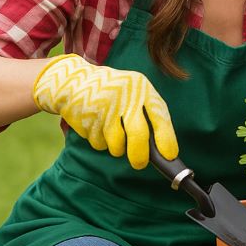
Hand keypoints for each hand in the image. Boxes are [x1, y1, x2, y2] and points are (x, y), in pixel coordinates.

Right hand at [32, 54, 178, 168]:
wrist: (75, 81)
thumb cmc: (116, 93)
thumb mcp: (136, 93)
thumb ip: (149, 114)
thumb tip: (161, 150)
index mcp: (142, 88)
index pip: (160, 116)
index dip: (167, 138)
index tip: (170, 156)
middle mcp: (125, 96)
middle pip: (138, 134)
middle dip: (140, 155)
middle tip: (140, 164)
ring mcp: (104, 107)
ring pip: (117, 144)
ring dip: (117, 147)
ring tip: (113, 132)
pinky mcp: (86, 119)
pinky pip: (99, 144)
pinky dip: (100, 142)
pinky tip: (97, 125)